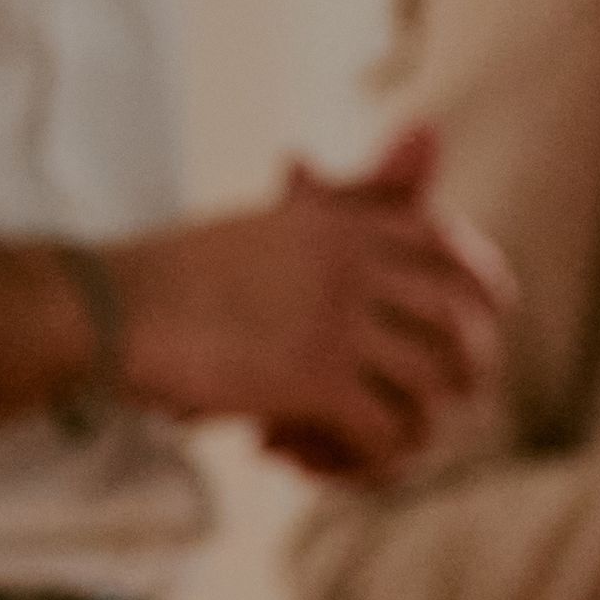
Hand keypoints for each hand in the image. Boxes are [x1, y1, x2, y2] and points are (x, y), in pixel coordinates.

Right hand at [113, 126, 510, 486]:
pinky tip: (314, 467)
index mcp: (349, 223)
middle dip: (461, 375)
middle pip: (461, 326)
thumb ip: (346, 198)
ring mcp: (340, 323)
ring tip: (370, 451)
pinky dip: (367, 462)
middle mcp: (358, 266)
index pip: (452, 251)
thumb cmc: (186, 269)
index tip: (483, 325)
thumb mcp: (277, 225)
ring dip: (412, 430)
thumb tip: (426, 132)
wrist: (116, 307)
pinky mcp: (314, 381)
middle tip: (431, 408)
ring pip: (432, 388)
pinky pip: (385, 433)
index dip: (483, 292)